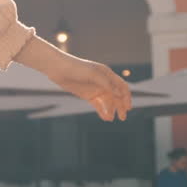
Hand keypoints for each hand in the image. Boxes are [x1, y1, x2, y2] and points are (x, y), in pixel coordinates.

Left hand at [13, 36, 131, 120]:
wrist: (58, 69)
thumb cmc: (76, 68)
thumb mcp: (92, 74)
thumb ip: (106, 84)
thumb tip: (119, 94)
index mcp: (107, 74)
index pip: (121, 86)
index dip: (126, 97)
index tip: (127, 108)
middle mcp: (103, 82)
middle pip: (116, 96)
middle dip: (120, 106)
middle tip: (122, 118)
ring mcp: (95, 89)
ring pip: (108, 102)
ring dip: (111, 110)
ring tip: (111, 119)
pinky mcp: (88, 95)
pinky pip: (98, 105)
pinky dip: (102, 111)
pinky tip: (105, 118)